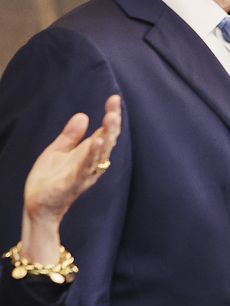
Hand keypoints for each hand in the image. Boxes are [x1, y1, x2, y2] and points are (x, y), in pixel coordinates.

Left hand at [20, 95, 121, 262]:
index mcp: (89, 154)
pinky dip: (92, 155)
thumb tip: (83, 115)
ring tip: (110, 117)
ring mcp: (84, 173)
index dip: (111, 115)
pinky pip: (85, 168)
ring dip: (106, 135)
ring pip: (100, 153)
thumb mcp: (58, 151)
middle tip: (115, 105)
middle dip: (112, 123)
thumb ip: (71, 135)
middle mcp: (92, 163)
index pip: (105, 132)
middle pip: (107, 141)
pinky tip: (96, 142)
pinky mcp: (72, 183)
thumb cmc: (50, 179)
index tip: (114, 98)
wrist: (38, 206)